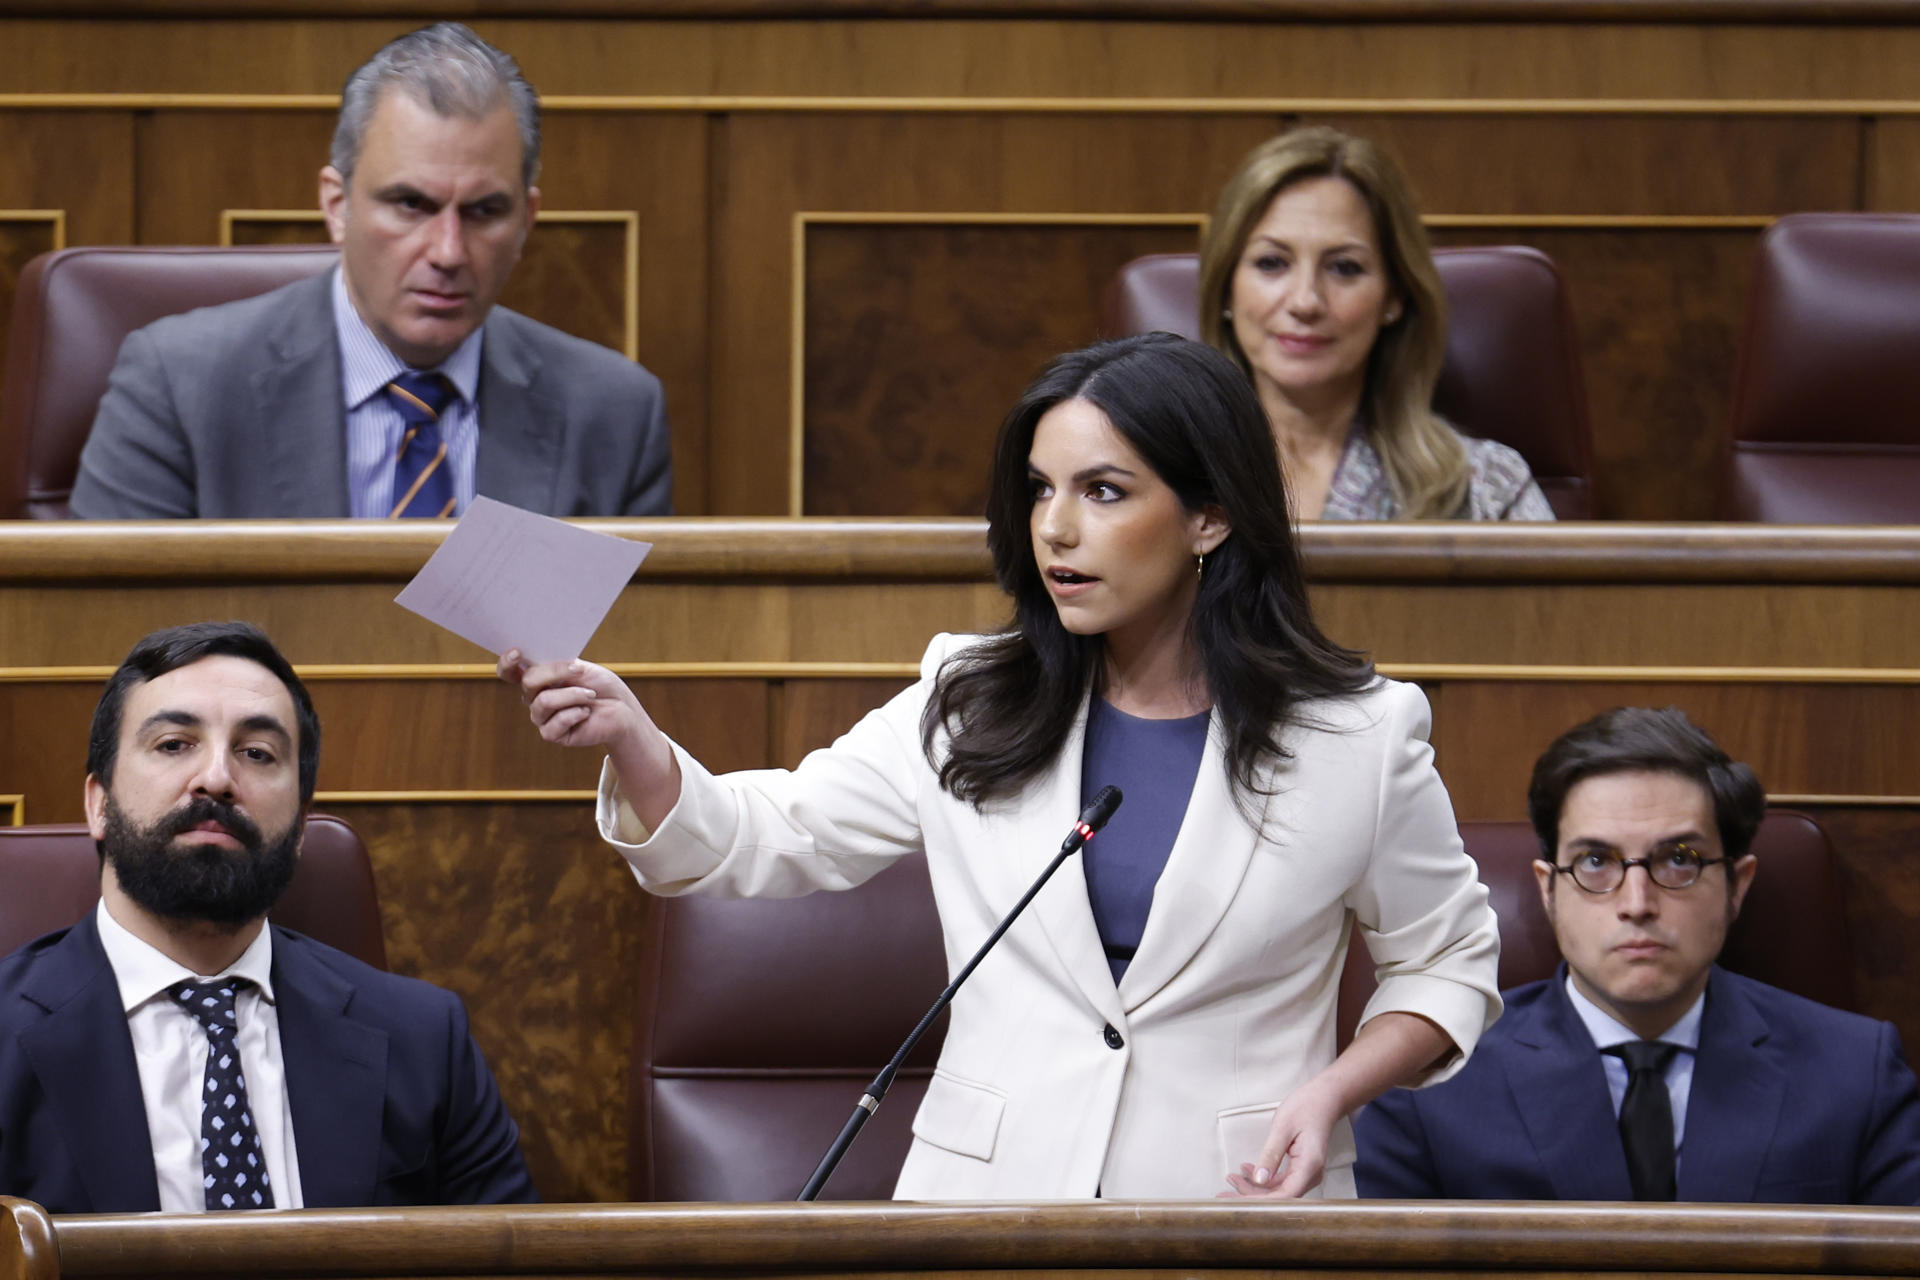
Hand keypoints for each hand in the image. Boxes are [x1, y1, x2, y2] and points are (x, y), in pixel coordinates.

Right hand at [498, 650, 645, 751]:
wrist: (621, 709)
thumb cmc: (600, 685)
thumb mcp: (579, 668)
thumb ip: (555, 665)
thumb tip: (534, 663)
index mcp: (538, 678)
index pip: (509, 671)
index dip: (507, 662)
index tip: (517, 653)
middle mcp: (535, 697)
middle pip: (528, 682)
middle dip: (555, 673)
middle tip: (579, 671)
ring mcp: (541, 717)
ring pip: (544, 701)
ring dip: (573, 695)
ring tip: (590, 695)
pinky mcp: (552, 734)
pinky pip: (555, 723)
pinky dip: (576, 714)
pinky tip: (586, 713)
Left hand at [1217, 1080, 1343, 1198]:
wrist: (1324, 1100)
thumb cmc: (1306, 1108)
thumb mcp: (1282, 1128)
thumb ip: (1270, 1155)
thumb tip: (1258, 1180)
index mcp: (1309, 1166)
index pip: (1283, 1196)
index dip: (1259, 1203)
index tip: (1236, 1202)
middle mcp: (1311, 1175)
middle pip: (1279, 1197)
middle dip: (1251, 1196)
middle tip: (1224, 1192)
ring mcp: (1308, 1174)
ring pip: (1279, 1191)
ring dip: (1255, 1187)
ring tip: (1232, 1178)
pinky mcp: (1302, 1170)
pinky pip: (1282, 1182)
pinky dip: (1263, 1179)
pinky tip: (1247, 1170)